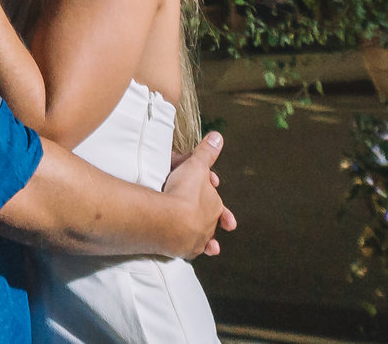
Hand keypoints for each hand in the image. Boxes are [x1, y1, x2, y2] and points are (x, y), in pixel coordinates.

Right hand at [161, 132, 235, 258]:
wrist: (169, 221)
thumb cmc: (183, 192)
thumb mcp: (195, 165)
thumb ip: (206, 153)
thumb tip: (218, 136)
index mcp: (215, 205)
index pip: (215, 198)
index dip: (210, 187)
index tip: (210, 180)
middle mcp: (209, 224)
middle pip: (209, 218)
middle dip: (208, 214)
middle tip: (210, 214)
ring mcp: (197, 239)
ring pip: (204, 238)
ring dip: (207, 240)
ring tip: (214, 247)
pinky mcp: (183, 250)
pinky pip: (189, 250)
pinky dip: (191, 249)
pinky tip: (190, 249)